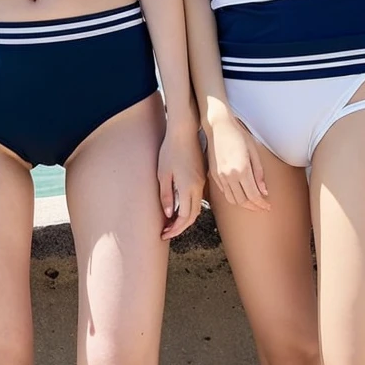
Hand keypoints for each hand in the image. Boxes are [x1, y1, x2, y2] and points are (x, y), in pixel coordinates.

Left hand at [158, 122, 205, 239]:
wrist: (183, 131)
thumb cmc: (170, 150)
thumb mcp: (163, 174)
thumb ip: (167, 195)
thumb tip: (169, 215)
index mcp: (188, 188)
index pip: (184, 218)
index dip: (175, 229)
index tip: (164, 234)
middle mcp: (198, 186)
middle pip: (193, 215)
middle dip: (180, 227)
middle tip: (166, 232)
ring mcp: (201, 180)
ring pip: (197, 206)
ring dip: (186, 217)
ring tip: (172, 222)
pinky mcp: (202, 174)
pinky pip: (198, 196)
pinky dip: (190, 206)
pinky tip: (180, 206)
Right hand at [206, 110, 269, 212]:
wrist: (218, 126)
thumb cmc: (238, 134)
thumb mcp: (253, 151)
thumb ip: (259, 173)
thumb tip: (264, 191)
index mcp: (241, 169)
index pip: (253, 196)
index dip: (262, 204)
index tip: (268, 206)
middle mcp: (229, 176)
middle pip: (242, 201)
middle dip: (254, 207)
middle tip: (262, 206)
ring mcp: (220, 176)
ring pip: (232, 199)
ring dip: (243, 204)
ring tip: (252, 203)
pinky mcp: (214, 174)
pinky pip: (224, 192)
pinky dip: (233, 197)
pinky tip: (240, 193)